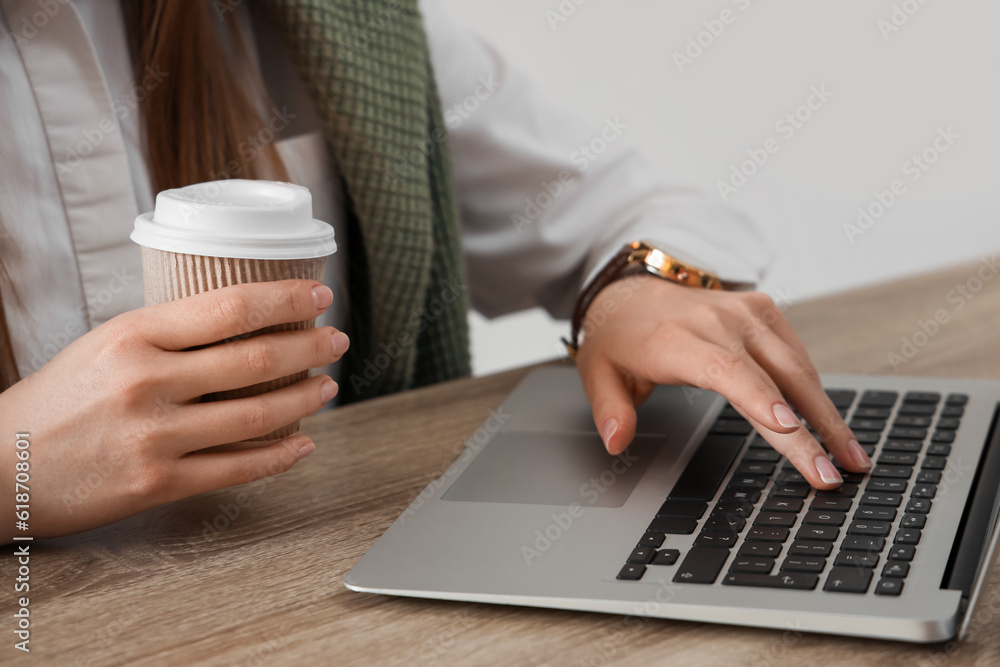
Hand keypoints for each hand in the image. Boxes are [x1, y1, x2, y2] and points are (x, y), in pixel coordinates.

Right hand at [0, 279, 348, 538]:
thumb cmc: (57, 399)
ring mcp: (155, 437)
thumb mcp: (106, 343)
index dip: (287, 299)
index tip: (320, 294)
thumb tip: (244, 320)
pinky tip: (303, 443)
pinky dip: (281, 456)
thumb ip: (169, 333)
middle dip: (310, 347)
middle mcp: (147, 382)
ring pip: (258, 416)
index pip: (231, 307)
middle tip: (336, 340)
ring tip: (327, 386)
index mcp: (133, 335)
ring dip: (305, 398)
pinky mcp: (158, 484)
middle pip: (256, 360)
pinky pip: (238, 469)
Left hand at [574, 275, 871, 488]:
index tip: (789, 429)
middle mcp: (717, 321)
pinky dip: (815, 389)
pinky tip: (832, 425)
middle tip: (834, 472)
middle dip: (809, 428)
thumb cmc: (620, 336)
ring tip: (850, 457)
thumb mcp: (598, 372)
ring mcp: (745, 312)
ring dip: (826, 414)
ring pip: (796, 366)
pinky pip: (795, 354)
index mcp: (676, 339)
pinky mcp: (763, 309)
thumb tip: (616, 443)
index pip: (725, 371)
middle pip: (773, 378)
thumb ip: (611, 410)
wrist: (632, 288)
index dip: (759, 399)